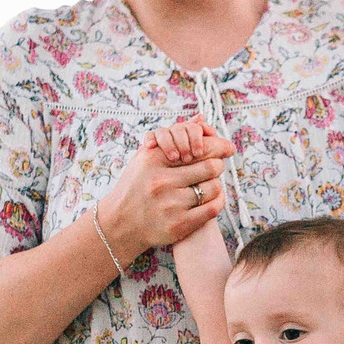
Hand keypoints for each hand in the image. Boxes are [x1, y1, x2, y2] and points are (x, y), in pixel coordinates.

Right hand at [100, 118, 232, 255]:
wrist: (119, 225)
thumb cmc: (135, 187)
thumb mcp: (144, 158)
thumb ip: (171, 138)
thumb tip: (201, 118)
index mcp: (153, 160)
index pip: (199, 148)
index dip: (217, 147)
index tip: (224, 149)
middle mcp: (161, 181)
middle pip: (210, 166)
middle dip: (217, 165)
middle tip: (216, 167)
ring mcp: (170, 205)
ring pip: (214, 188)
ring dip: (216, 185)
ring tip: (210, 184)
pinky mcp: (178, 225)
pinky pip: (212, 209)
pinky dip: (217, 202)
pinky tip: (212, 199)